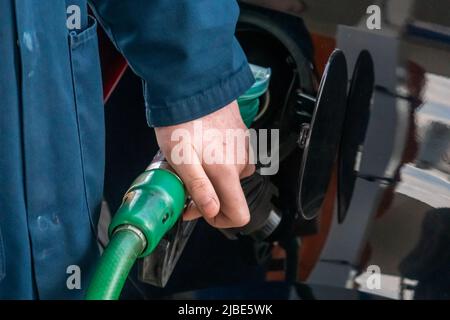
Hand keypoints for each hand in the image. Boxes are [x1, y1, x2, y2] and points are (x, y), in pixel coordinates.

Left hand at [155, 101, 253, 227]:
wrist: (193, 85)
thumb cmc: (182, 121)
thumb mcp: (181, 158)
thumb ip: (199, 187)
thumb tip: (213, 212)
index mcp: (227, 171)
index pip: (239, 214)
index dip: (219, 220)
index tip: (198, 209)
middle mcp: (241, 163)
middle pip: (229, 195)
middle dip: (207, 194)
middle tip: (182, 179)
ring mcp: (244, 149)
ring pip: (230, 176)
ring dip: (212, 175)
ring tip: (191, 159)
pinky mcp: (242, 137)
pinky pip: (233, 159)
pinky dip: (218, 161)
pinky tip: (202, 146)